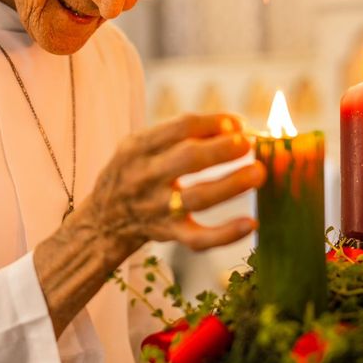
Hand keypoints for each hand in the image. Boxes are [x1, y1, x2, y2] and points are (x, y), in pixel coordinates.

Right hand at [83, 113, 265, 255]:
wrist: (103, 217)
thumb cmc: (135, 170)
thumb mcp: (141, 144)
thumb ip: (179, 133)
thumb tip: (234, 126)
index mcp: (137, 147)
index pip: (179, 128)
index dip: (213, 123)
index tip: (237, 123)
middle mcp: (144, 177)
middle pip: (188, 159)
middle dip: (223, 149)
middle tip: (249, 143)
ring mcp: (156, 208)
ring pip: (198, 197)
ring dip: (232, 184)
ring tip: (258, 172)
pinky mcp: (168, 233)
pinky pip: (198, 238)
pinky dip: (225, 234)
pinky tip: (251, 224)